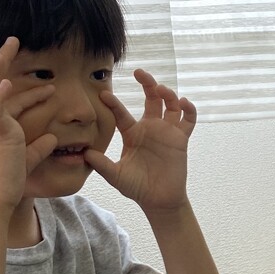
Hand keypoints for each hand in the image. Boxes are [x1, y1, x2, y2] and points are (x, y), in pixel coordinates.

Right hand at [0, 37, 58, 206]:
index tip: (49, 87)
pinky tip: (9, 82)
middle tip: (13, 42)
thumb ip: (39, 149)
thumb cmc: (8, 182)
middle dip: (1, 62)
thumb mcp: (28, 161)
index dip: (27, 93)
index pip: (9, 102)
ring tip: (6, 49)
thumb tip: (53, 140)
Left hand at [84, 69, 196, 213]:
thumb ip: (102, 165)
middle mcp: (149, 127)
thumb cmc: (136, 187)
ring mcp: (166, 131)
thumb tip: (85, 153)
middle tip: (140, 73)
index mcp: (132, 133)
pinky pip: (188, 119)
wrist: (158, 200)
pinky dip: (189, 109)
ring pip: (170, 104)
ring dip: (168, 93)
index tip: (104, 95)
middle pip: (150, 98)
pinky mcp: (181, 138)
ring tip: (162, 90)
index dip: (113, 103)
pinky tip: (183, 103)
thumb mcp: (116, 176)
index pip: (121, 113)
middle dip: (147, 83)